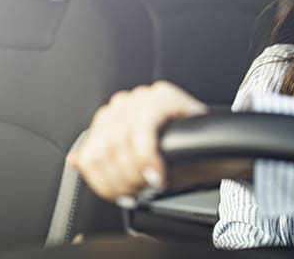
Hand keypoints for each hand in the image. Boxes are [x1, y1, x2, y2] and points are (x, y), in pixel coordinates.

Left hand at [67, 81, 207, 202]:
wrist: (217, 146)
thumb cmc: (178, 155)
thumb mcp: (135, 162)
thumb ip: (105, 160)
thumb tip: (76, 161)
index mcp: (112, 117)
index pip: (90, 153)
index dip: (104, 182)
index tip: (123, 196)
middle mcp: (123, 104)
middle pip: (102, 151)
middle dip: (120, 180)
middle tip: (140, 192)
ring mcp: (142, 97)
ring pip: (118, 143)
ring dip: (134, 173)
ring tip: (150, 183)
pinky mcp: (162, 97)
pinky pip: (143, 133)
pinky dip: (147, 159)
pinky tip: (159, 172)